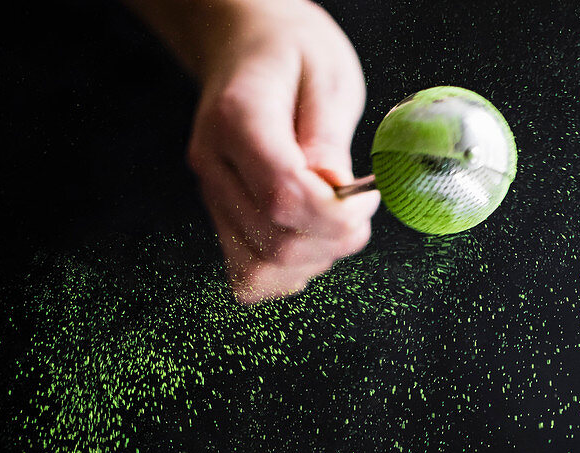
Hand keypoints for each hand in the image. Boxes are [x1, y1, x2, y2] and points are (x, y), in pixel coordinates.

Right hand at [187, 0, 378, 302]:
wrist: (246, 47)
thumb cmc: (292, 54)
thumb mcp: (327, 74)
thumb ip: (328, 138)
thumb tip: (335, 194)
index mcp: (235, 119)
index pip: (282, 197)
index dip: (335, 215)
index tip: (367, 199)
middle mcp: (214, 166)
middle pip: (275, 243)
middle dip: (334, 239)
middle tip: (359, 208)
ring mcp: (213, 199)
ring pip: (263, 270)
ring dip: (315, 257)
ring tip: (334, 218)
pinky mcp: (221, 222)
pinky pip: (252, 278)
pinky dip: (290, 271)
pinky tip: (309, 237)